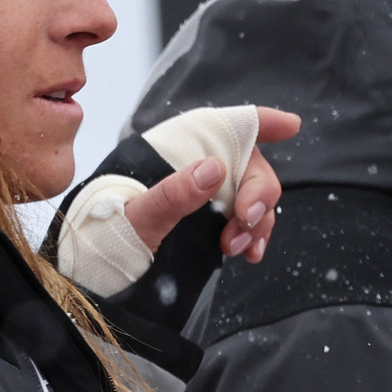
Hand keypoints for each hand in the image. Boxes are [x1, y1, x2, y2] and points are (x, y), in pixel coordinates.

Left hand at [123, 107, 299, 261]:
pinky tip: (251, 254)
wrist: (101, 270)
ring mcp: (207, 197)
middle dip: (258, 193)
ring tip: (239, 248)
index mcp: (175, 154)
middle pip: (250, 166)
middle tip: (245, 221)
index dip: (259, 122)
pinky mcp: (211, 223)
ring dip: (257, 221)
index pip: (222, 127)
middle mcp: (195, 169)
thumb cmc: (110, 235)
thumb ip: (172, 194)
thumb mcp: (137, 216)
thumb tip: (215, 169)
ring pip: (254, 197)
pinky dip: (257, 236)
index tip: (289, 125)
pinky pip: (249, 222)